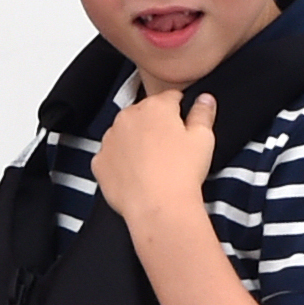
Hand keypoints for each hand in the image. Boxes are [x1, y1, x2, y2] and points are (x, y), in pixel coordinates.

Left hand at [91, 89, 216, 222]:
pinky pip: (111, 156)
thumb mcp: (203, 139)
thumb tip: (205, 98)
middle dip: (155, 126)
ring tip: (153, 164)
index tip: (184, 126)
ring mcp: (109, 139)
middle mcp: (127, 117)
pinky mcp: (99, 161)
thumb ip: (203, 113)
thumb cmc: (183, 172)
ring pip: (125, 133)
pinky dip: (120, 162)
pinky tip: (136, 175)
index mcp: (155, 107)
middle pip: (144, 114)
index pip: (170, 98)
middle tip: (170, 149)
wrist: (158, 207)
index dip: (180, 111)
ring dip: (135, 142)